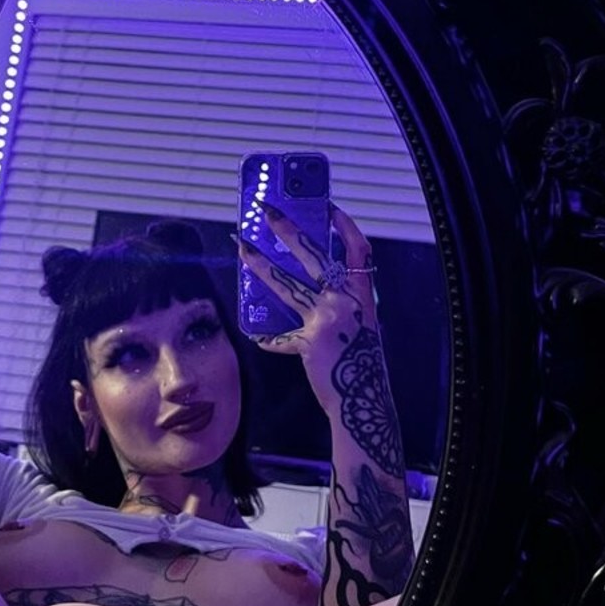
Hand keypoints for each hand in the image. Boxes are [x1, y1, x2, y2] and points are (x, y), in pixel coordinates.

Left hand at [238, 202, 380, 416]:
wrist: (361, 399)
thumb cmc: (360, 361)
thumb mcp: (361, 323)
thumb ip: (342, 302)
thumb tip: (318, 286)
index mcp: (361, 295)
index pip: (357, 250)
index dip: (344, 226)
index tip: (328, 206)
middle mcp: (344, 301)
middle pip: (313, 256)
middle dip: (288, 230)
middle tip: (268, 212)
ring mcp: (325, 319)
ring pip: (286, 284)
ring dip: (261, 265)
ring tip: (243, 249)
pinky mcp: (308, 341)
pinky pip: (280, 336)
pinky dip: (269, 337)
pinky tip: (257, 335)